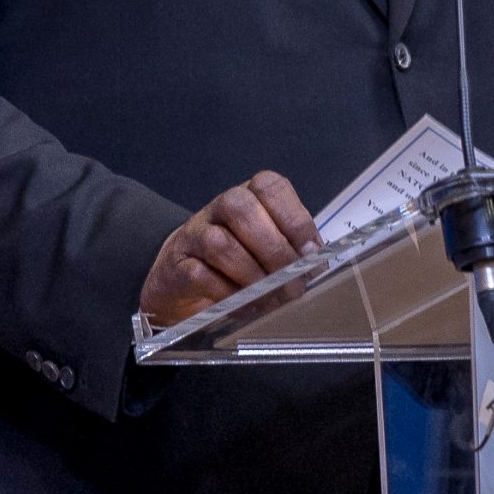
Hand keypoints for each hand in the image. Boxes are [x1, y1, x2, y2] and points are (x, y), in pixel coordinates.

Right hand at [139, 171, 322, 324]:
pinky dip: (226, 294)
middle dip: (274, 249)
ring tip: (270, 297)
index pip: (271, 188)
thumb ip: (292, 247)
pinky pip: (200, 275)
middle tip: (293, 282)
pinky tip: (243, 306)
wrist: (183, 275)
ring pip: (220, 243)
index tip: (311, 253)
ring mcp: (195, 232)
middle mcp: (221, 206)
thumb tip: (316, 264)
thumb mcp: (268, 245)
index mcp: (251, 193)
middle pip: (243, 210)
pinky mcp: (177, 264)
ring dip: (251, 275)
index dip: (294, 220)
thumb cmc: (238, 257)